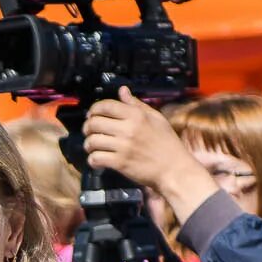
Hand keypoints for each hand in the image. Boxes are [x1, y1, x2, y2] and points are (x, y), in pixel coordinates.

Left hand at [83, 88, 217, 222]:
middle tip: (89, 131)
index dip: (94, 109)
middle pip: (95, 122)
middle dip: (87, 127)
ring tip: (92, 147)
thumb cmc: (167, 144)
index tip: (92, 114)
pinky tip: (96, 160)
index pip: (106, 105)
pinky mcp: (120, 163)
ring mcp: (123, 147)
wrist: (174, 170)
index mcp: (136, 115)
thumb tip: (122, 91)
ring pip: (92, 141)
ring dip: (88, 144)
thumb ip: (136, 104)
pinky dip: (92, 160)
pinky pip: (96, 158)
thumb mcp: (156, 118)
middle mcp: (128, 129)